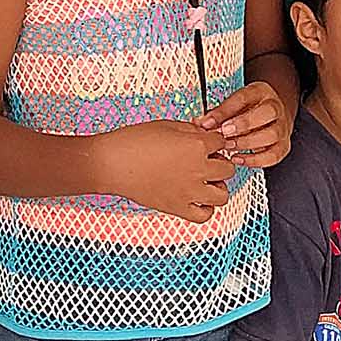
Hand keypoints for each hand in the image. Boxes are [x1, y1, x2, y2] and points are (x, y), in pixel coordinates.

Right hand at [100, 119, 237, 222]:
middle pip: (227, 169)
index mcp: (196, 146)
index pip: (221, 142)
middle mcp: (198, 170)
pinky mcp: (178, 207)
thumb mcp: (167, 126)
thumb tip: (204, 133)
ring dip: (217, 187)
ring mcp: (190, 191)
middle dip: (219, 162)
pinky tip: (197, 198)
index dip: (214, 140)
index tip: (208, 143)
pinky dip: (205, 208)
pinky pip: (204, 215)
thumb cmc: (134, 141)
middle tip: (206, 160)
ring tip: (205, 181)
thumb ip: (191, 130)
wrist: (113, 163)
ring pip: (222, 194)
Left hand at [203, 82, 292, 166]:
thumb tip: (202, 123)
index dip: (227, 111)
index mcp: (260, 92)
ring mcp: (282, 127)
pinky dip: (255, 160)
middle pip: (267, 113)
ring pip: (271, 135)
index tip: (212, 122)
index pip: (244, 97)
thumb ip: (219, 112)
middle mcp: (276, 108)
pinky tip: (238, 158)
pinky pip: (273, 155)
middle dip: (242, 126)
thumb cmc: (251, 107)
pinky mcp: (283, 146)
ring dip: (247, 143)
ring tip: (229, 147)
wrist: (272, 113)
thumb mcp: (235, 102)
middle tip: (223, 135)